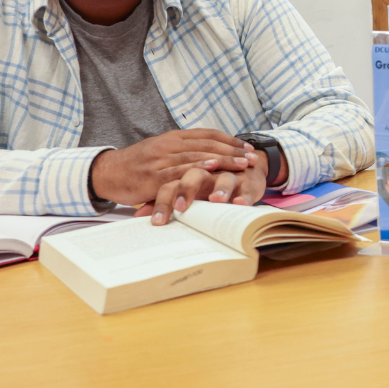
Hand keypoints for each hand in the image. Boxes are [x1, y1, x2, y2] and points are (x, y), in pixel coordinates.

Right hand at [90, 129, 253, 207]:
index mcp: (172, 137)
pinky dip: (198, 170)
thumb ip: (182, 151)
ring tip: (242, 164)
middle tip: (252, 158)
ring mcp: (162, 160)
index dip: (229, 140)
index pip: (207, 134)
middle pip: (207, 144)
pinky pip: (179, 172)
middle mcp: (169, 145)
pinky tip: (212, 170)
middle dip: (232, 151)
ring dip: (223, 160)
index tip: (247, 147)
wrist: (107, 172)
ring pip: (197, 156)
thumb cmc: (137, 164)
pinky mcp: (154, 176)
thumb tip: (208, 155)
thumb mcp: (160, 151)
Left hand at [136, 150, 269, 224]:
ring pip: (224, 178)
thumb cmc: (208, 184)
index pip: (171, 185)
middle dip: (187, 190)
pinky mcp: (248, 181)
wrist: (242, 167)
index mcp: (187, 174)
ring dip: (220, 188)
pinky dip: (244, 195)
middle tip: (181, 208)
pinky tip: (240, 203)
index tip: (158, 220)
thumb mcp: (185, 191)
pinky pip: (247, 188)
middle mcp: (208, 173)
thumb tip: (140, 217)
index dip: (164, 201)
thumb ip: (164, 200)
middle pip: (195, 176)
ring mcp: (229, 175)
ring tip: (216, 200)